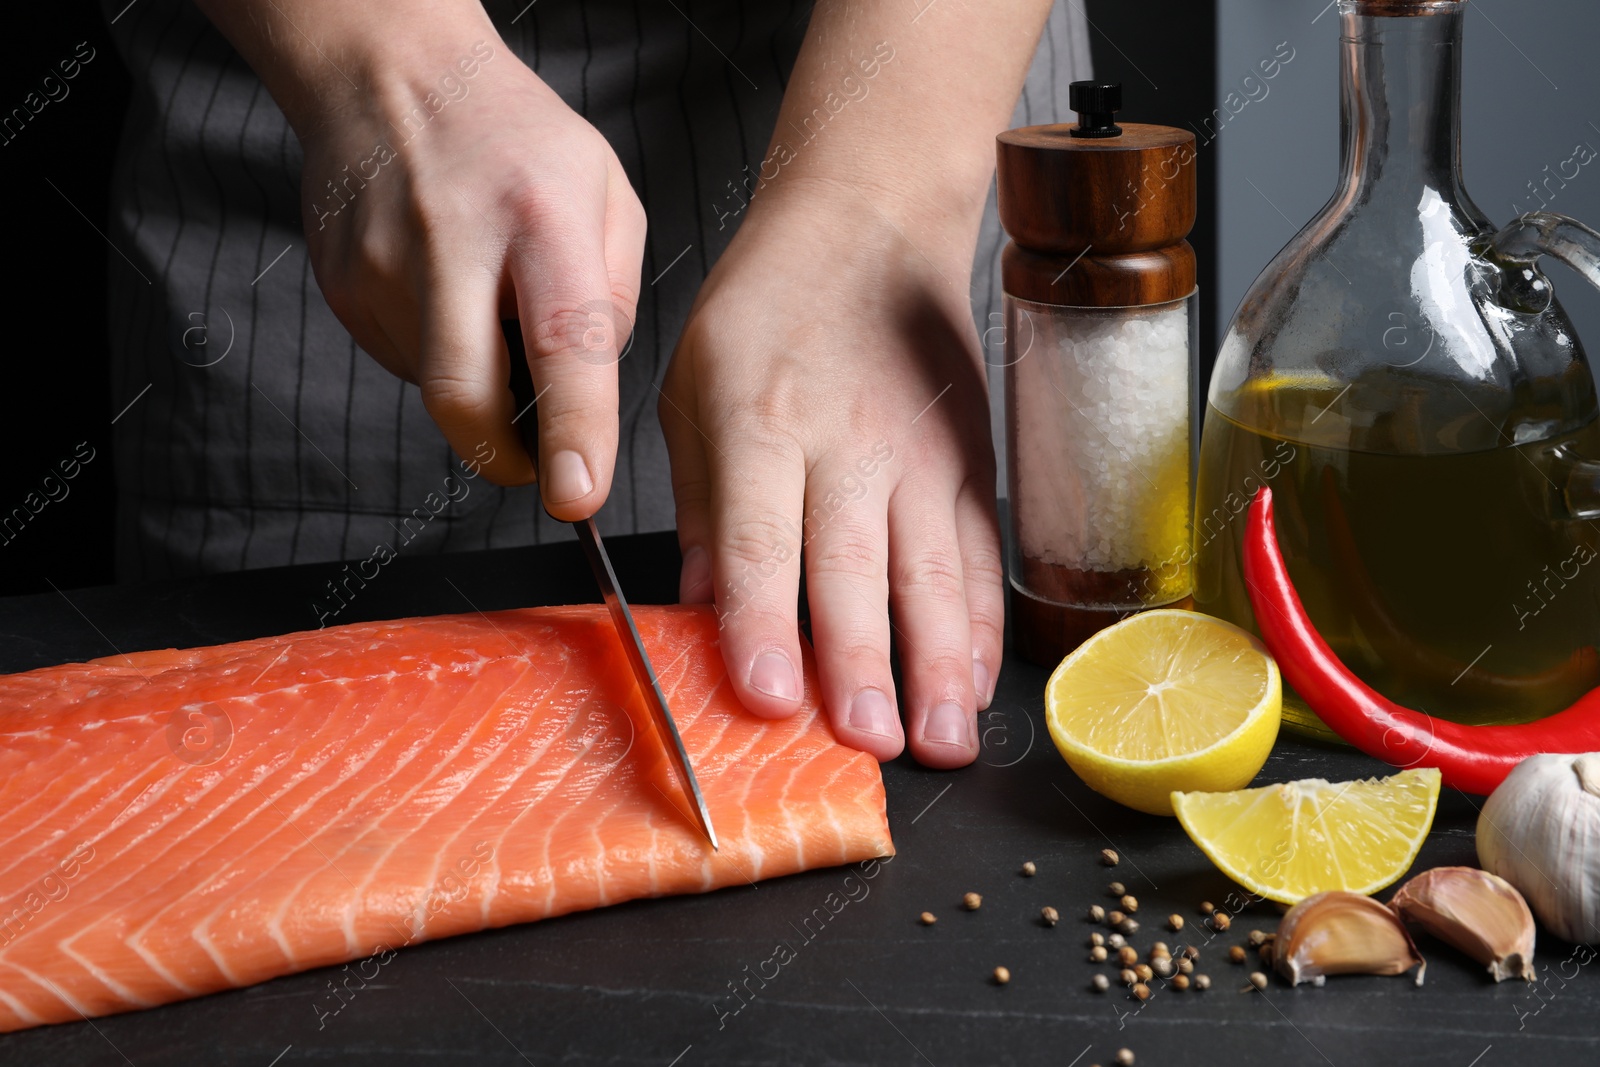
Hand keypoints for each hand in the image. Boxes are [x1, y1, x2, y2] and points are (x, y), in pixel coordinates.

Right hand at [295, 21, 643, 513]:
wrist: (391, 74)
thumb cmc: (515, 138)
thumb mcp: (608, 193)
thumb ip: (615, 297)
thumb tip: (588, 394)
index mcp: (541, 220)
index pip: (562, 344)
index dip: (571, 430)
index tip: (576, 493)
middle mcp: (453, 245)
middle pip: (462, 397)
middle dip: (503, 457)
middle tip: (535, 464)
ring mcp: (384, 270)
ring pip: (435, 389)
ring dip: (475, 384)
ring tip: (486, 304)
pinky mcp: (344, 290)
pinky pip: (403, 364)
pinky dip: (437, 353)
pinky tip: (446, 293)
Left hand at [661, 186, 1002, 767]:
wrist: (872, 225)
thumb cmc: (767, 308)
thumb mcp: (693, 389)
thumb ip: (700, 504)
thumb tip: (699, 608)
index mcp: (758, 420)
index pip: (762, 534)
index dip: (765, 620)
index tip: (768, 696)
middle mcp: (845, 441)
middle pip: (857, 564)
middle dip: (865, 662)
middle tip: (870, 743)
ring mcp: (919, 453)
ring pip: (934, 570)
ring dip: (940, 662)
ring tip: (941, 739)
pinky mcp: (969, 460)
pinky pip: (979, 552)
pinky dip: (983, 621)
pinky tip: (976, 680)